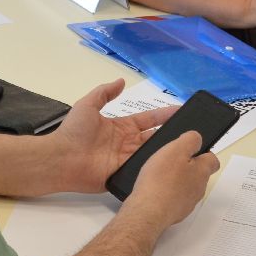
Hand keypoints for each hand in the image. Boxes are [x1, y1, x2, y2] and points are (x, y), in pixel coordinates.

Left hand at [48, 79, 178, 193]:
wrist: (62, 159)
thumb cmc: (74, 131)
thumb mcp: (88, 105)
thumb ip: (104, 93)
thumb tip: (121, 81)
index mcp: (121, 126)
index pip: (149, 119)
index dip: (165, 114)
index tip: (182, 110)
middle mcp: (127, 142)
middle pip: (155, 137)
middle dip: (172, 133)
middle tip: (194, 130)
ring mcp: (127, 159)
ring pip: (152, 153)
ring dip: (167, 150)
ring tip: (188, 147)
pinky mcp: (124, 174)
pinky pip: (143, 170)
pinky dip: (155, 167)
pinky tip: (171, 165)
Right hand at [126, 130, 217, 227]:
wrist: (148, 212)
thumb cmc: (161, 181)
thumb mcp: (176, 150)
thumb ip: (190, 140)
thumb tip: (197, 138)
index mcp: (202, 171)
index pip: (213, 160)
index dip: (203, 152)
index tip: (192, 150)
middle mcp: (199, 188)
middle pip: (198, 174)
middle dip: (187, 167)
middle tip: (171, 161)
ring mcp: (187, 203)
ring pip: (186, 187)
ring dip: (176, 181)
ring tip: (160, 176)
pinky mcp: (175, 212)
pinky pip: (174, 199)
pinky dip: (167, 194)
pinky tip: (155, 190)